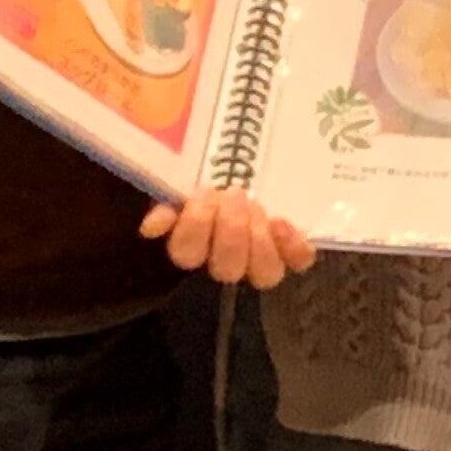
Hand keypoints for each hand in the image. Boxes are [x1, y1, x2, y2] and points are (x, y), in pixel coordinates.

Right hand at [141, 188, 316, 287]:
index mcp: (190, 247)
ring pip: (264, 273)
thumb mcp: (180, 190)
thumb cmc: (205, 188)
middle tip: (234, 194)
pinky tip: (283, 223)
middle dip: (231, 228)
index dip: (196, 226)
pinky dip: (295, 246)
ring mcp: (258, 260)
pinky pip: (298, 262)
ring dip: (260, 239)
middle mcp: (223, 262)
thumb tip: (152, 226)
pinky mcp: (288, 253)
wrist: (239, 177)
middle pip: (227, 268)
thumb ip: (165, 206)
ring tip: (256, 207)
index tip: (203, 193)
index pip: (188, 254)